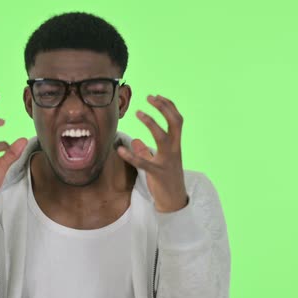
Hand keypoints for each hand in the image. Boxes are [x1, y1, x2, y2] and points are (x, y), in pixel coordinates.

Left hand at [117, 95, 188, 212]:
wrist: (174, 201)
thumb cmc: (166, 179)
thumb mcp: (158, 162)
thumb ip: (147, 151)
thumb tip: (135, 141)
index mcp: (176, 145)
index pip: (177, 120)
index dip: (169, 106)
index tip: (157, 96)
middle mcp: (174, 150)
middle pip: (175, 123)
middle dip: (164, 108)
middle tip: (150, 97)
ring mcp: (167, 161)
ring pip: (162, 138)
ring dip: (151, 123)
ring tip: (138, 112)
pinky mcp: (157, 173)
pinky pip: (143, 163)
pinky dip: (131, 156)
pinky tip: (120, 149)